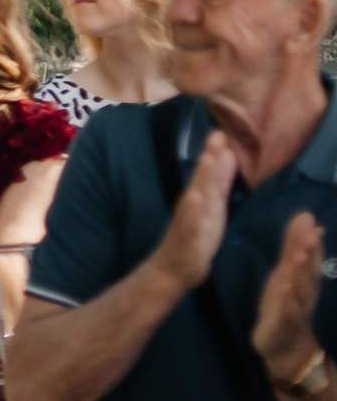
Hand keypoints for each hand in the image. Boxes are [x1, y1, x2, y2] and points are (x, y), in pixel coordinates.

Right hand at [151, 131, 236, 293]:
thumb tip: (227, 155)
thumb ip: (219, 182)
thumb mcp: (212, 207)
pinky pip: (192, 222)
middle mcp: (195, 206)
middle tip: (216, 137)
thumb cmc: (195, 237)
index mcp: (203, 199)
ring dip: (202, 178)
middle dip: (210, 158)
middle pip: (203, 179)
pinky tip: (194, 197)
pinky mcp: (189, 237)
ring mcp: (190, 220)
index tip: (221, 131)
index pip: (210, 173)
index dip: (215, 153)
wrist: (174, 269)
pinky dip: (194, 209)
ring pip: (198, 196)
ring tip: (208, 159)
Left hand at [256, 212, 327, 386]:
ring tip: (300, 256)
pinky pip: (287, 312)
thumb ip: (294, 246)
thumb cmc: (285, 303)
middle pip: (310, 272)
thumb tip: (306, 215)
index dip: (314, 243)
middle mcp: (304, 293)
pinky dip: (287, 300)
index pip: (312, 259)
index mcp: (304, 280)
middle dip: (312, 254)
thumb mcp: (286, 271)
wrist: (284, 345)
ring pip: (301, 290)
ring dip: (301, 274)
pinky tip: (284, 289)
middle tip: (313, 236)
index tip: (315, 226)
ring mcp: (295, 308)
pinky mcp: (283, 323)